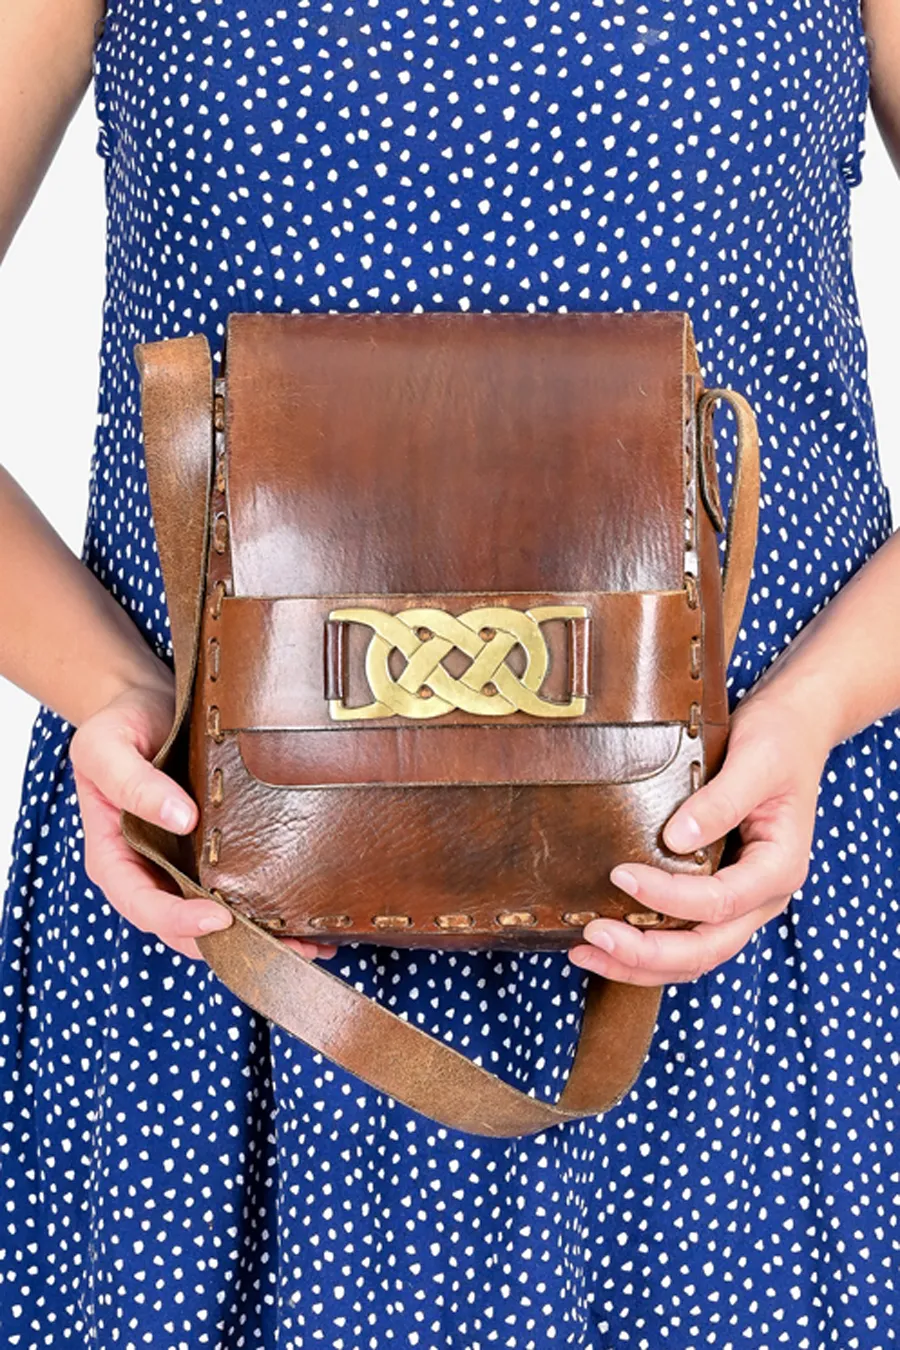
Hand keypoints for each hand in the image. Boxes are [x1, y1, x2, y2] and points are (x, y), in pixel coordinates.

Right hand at [70, 667, 337, 964]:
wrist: (147, 703)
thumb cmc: (119, 725)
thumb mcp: (106, 747)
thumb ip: (133, 782)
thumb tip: (182, 818)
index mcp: (115, 858)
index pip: (143, 906)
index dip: (178, 920)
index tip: (218, 918)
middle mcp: (151, 872)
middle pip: (188, 928)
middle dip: (235, 945)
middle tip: (286, 950)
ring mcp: (185, 866)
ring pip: (221, 919)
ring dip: (263, 938)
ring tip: (312, 945)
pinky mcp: (217, 853)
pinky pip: (242, 888)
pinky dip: (272, 909)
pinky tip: (310, 916)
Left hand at [567, 680, 835, 984]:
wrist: (794, 731)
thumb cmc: (778, 740)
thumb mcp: (756, 761)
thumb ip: (721, 801)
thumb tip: (674, 839)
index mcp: (781, 867)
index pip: (721, 901)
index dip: (669, 898)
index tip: (620, 874)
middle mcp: (764, 895)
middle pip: (708, 948)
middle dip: (648, 952)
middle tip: (594, 935)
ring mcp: (744, 901)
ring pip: (695, 954)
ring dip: (641, 963)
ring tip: (585, 951)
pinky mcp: (721, 893)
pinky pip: (687, 935)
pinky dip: (648, 945)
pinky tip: (607, 940)